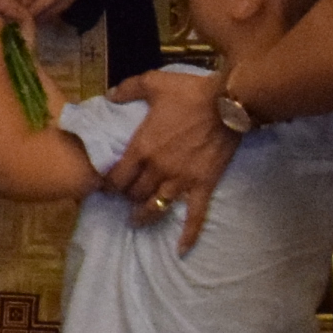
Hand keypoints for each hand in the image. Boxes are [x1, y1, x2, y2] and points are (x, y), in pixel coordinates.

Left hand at [98, 67, 241, 248]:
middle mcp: (157, 169)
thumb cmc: (189, 93)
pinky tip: (181, 250)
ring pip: (156, 207)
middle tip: (124, 198)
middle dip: (126, 197)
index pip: (117, 176)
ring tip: (137, 221)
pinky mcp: (202, 185)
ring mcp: (180, 180)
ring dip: (144, 216)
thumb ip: (128, 89)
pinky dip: (188, 234)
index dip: (108, 184)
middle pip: (134, 193)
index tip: (104, 186)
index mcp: (142, 148)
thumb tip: (109, 95)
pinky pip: (195, 215)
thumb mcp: (154, 83)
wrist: (227, 103)